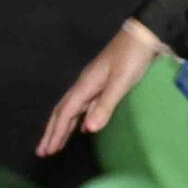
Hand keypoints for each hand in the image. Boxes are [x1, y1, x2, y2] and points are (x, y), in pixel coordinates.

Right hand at [38, 23, 166, 156]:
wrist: (145, 35)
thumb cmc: (133, 57)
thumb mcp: (121, 82)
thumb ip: (105, 105)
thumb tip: (87, 130)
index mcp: (85, 85)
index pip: (65, 113)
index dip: (56, 132)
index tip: (47, 150)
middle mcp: (85, 85)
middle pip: (63, 112)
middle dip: (52, 132)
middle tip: (42, 151)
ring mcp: (94, 83)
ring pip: (73, 109)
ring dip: (63, 126)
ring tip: (55, 143)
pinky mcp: (105, 82)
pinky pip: (85, 105)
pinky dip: (79, 118)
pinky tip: (81, 125)